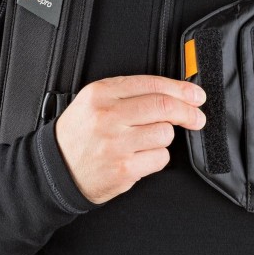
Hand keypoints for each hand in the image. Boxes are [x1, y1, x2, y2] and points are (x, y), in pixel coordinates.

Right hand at [54, 75, 206, 204]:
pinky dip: (157, 157)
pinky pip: (160, 158)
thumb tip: (175, 93)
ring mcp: (116, 144)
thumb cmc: (80, 134)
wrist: (57, 169)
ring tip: (146, 140)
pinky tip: (140, 156)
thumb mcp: (94, 102)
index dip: (181, 90)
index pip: (152, 85)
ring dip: (164, 137)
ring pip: (165, 133)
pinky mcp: (124, 169)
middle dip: (188, 112)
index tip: (196, 96)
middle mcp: (108, 116)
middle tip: (197, 117)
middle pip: (164, 107)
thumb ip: (129, 93)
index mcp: (101, 94)